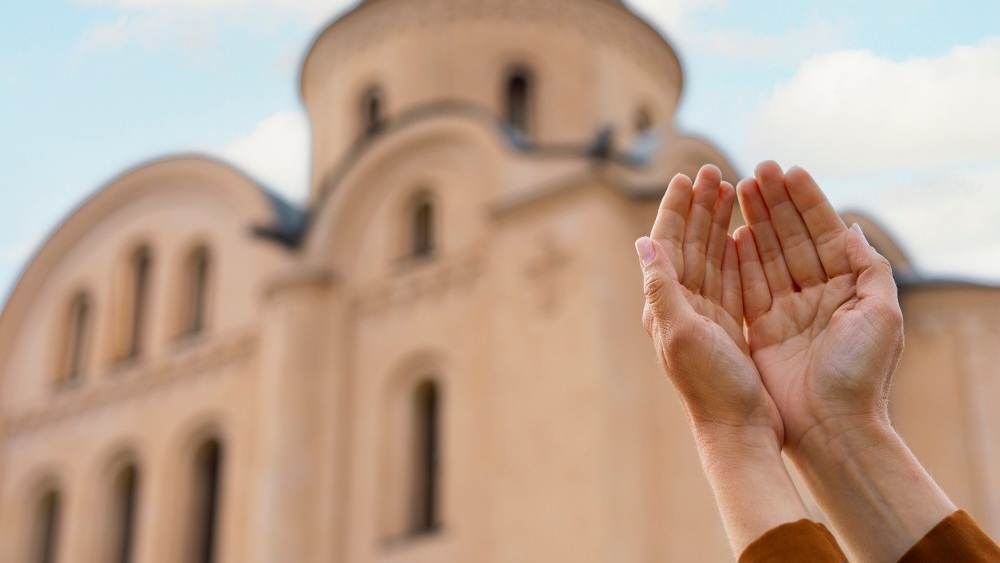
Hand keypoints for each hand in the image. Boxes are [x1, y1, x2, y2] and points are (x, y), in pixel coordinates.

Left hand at [638, 165, 781, 440]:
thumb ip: (662, 287)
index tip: (686, 176)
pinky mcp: (729, 325)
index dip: (675, 209)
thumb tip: (643, 241)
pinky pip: (731, 278)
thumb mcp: (682, 333)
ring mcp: (705, 315)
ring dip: (717, 223)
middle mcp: (681, 305)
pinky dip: (736, 253)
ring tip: (729, 190)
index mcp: (665, 303)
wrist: (737, 429)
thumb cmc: (710, 385)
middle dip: (699, 207)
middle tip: (712, 171)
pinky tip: (743, 233)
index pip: (667, 243)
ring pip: (711, 256)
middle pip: (688, 243)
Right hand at [733, 161, 903, 450]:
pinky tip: (732, 232)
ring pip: (766, 255)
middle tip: (757, 169)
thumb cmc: (861, 373)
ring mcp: (786, 311)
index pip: (822, 232)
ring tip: (738, 188)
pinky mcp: (760, 329)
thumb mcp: (881, 314)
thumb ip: (868, 267)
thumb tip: (849, 228)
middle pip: (790, 238)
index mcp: (846, 288)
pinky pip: (747, 286)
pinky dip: (739, 258)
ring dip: (755, 221)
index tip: (788, 170)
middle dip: (774, 203)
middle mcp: (815, 295)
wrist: (831, 426)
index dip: (806, 201)